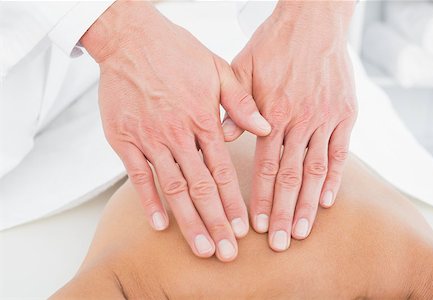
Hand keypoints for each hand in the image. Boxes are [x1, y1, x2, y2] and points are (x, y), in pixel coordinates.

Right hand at [81, 1, 270, 261]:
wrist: (131, 40)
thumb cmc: (176, 53)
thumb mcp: (218, 70)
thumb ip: (241, 102)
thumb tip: (265, 127)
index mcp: (204, 120)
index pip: (222, 172)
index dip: (233, 203)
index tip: (242, 228)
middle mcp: (178, 135)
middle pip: (201, 188)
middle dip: (215, 223)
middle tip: (226, 252)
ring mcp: (150, 140)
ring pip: (173, 188)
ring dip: (188, 221)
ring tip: (201, 247)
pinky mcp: (125, 140)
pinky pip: (138, 177)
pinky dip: (149, 202)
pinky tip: (160, 224)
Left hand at [224, 1, 356, 250]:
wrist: (312, 20)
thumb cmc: (273, 44)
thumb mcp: (241, 68)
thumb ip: (233, 104)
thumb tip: (223, 136)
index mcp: (271, 112)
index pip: (265, 166)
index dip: (261, 197)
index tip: (257, 224)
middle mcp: (298, 120)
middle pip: (290, 176)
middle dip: (283, 212)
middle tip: (280, 242)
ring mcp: (324, 118)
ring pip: (315, 169)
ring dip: (308, 204)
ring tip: (302, 231)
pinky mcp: (345, 112)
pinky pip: (340, 151)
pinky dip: (335, 177)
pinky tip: (328, 201)